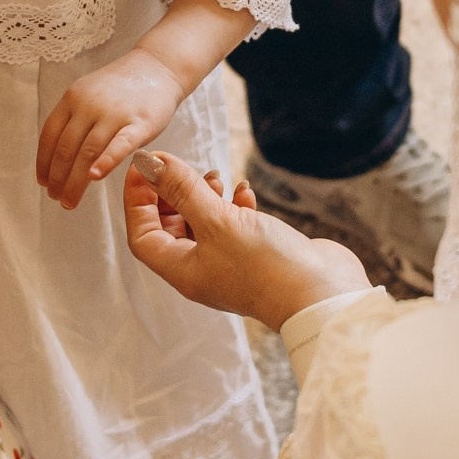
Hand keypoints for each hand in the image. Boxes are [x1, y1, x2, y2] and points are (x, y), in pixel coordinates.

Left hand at [35, 49, 184, 209]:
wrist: (159, 67)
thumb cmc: (122, 88)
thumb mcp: (89, 94)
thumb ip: (74, 119)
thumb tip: (56, 157)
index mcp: (73, 98)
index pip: (50, 136)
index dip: (43, 162)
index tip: (43, 182)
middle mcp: (89, 104)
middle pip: (66, 148)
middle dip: (57, 178)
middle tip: (55, 198)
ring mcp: (115, 113)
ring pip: (87, 152)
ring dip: (75, 181)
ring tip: (70, 201)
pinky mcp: (141, 123)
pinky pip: (120, 145)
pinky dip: (106, 161)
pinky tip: (95, 177)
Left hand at [124, 152, 369, 330]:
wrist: (322, 294)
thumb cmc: (266, 266)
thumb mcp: (218, 221)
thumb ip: (183, 191)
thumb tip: (151, 164)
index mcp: (183, 270)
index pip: (142, 234)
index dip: (137, 200)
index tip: (145, 167)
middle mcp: (202, 270)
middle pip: (171, 229)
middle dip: (172, 195)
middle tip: (181, 169)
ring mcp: (230, 265)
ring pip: (203, 225)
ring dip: (204, 198)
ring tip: (217, 177)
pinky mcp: (256, 256)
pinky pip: (233, 228)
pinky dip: (234, 206)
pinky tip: (245, 192)